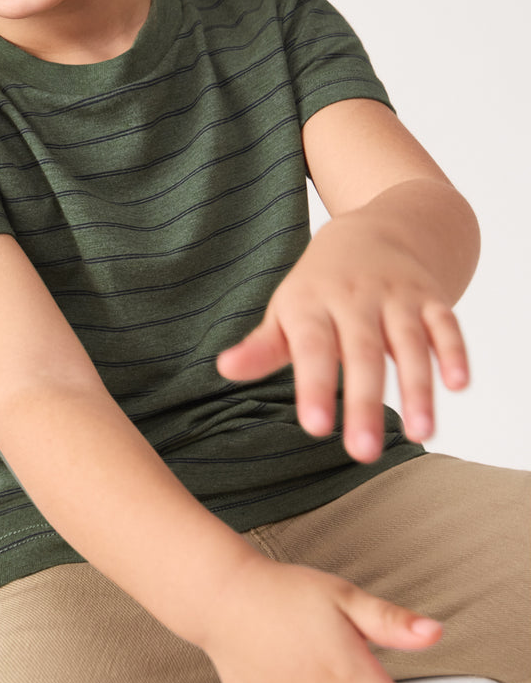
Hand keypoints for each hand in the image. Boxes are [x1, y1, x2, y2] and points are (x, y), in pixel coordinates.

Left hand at [216, 212, 469, 460]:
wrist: (377, 230)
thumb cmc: (320, 288)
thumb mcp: (286, 313)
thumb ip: (262, 347)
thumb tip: (224, 369)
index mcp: (311, 304)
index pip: (312, 348)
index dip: (314, 386)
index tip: (315, 428)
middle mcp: (355, 298)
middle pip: (362, 353)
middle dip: (365, 403)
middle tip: (364, 453)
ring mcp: (396, 296)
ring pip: (410, 343)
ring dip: (418, 388)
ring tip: (421, 435)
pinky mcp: (431, 298)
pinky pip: (446, 324)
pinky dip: (454, 353)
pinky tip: (457, 386)